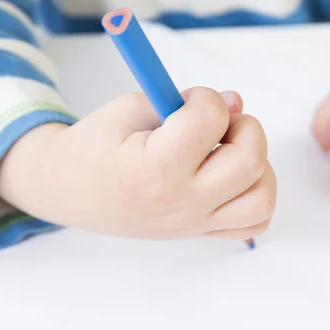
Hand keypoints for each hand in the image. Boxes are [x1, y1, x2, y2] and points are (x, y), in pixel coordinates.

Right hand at [0, 88, 276, 240]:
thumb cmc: (95, 147)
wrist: (69, 192)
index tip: (189, 100)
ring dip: (258, 165)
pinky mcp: (201, 232)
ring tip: (227, 152)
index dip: (206, 97)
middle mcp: (182, 202)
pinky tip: (233, 178)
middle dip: (245, 128)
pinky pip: (253, 224)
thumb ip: (183, 101)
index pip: (210, 119)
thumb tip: (236, 102)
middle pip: (250, 161)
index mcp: (157, 167)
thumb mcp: (128, 108)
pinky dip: (255, 197)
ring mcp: (194, 223)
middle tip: (219, 125)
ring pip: (261, 198)